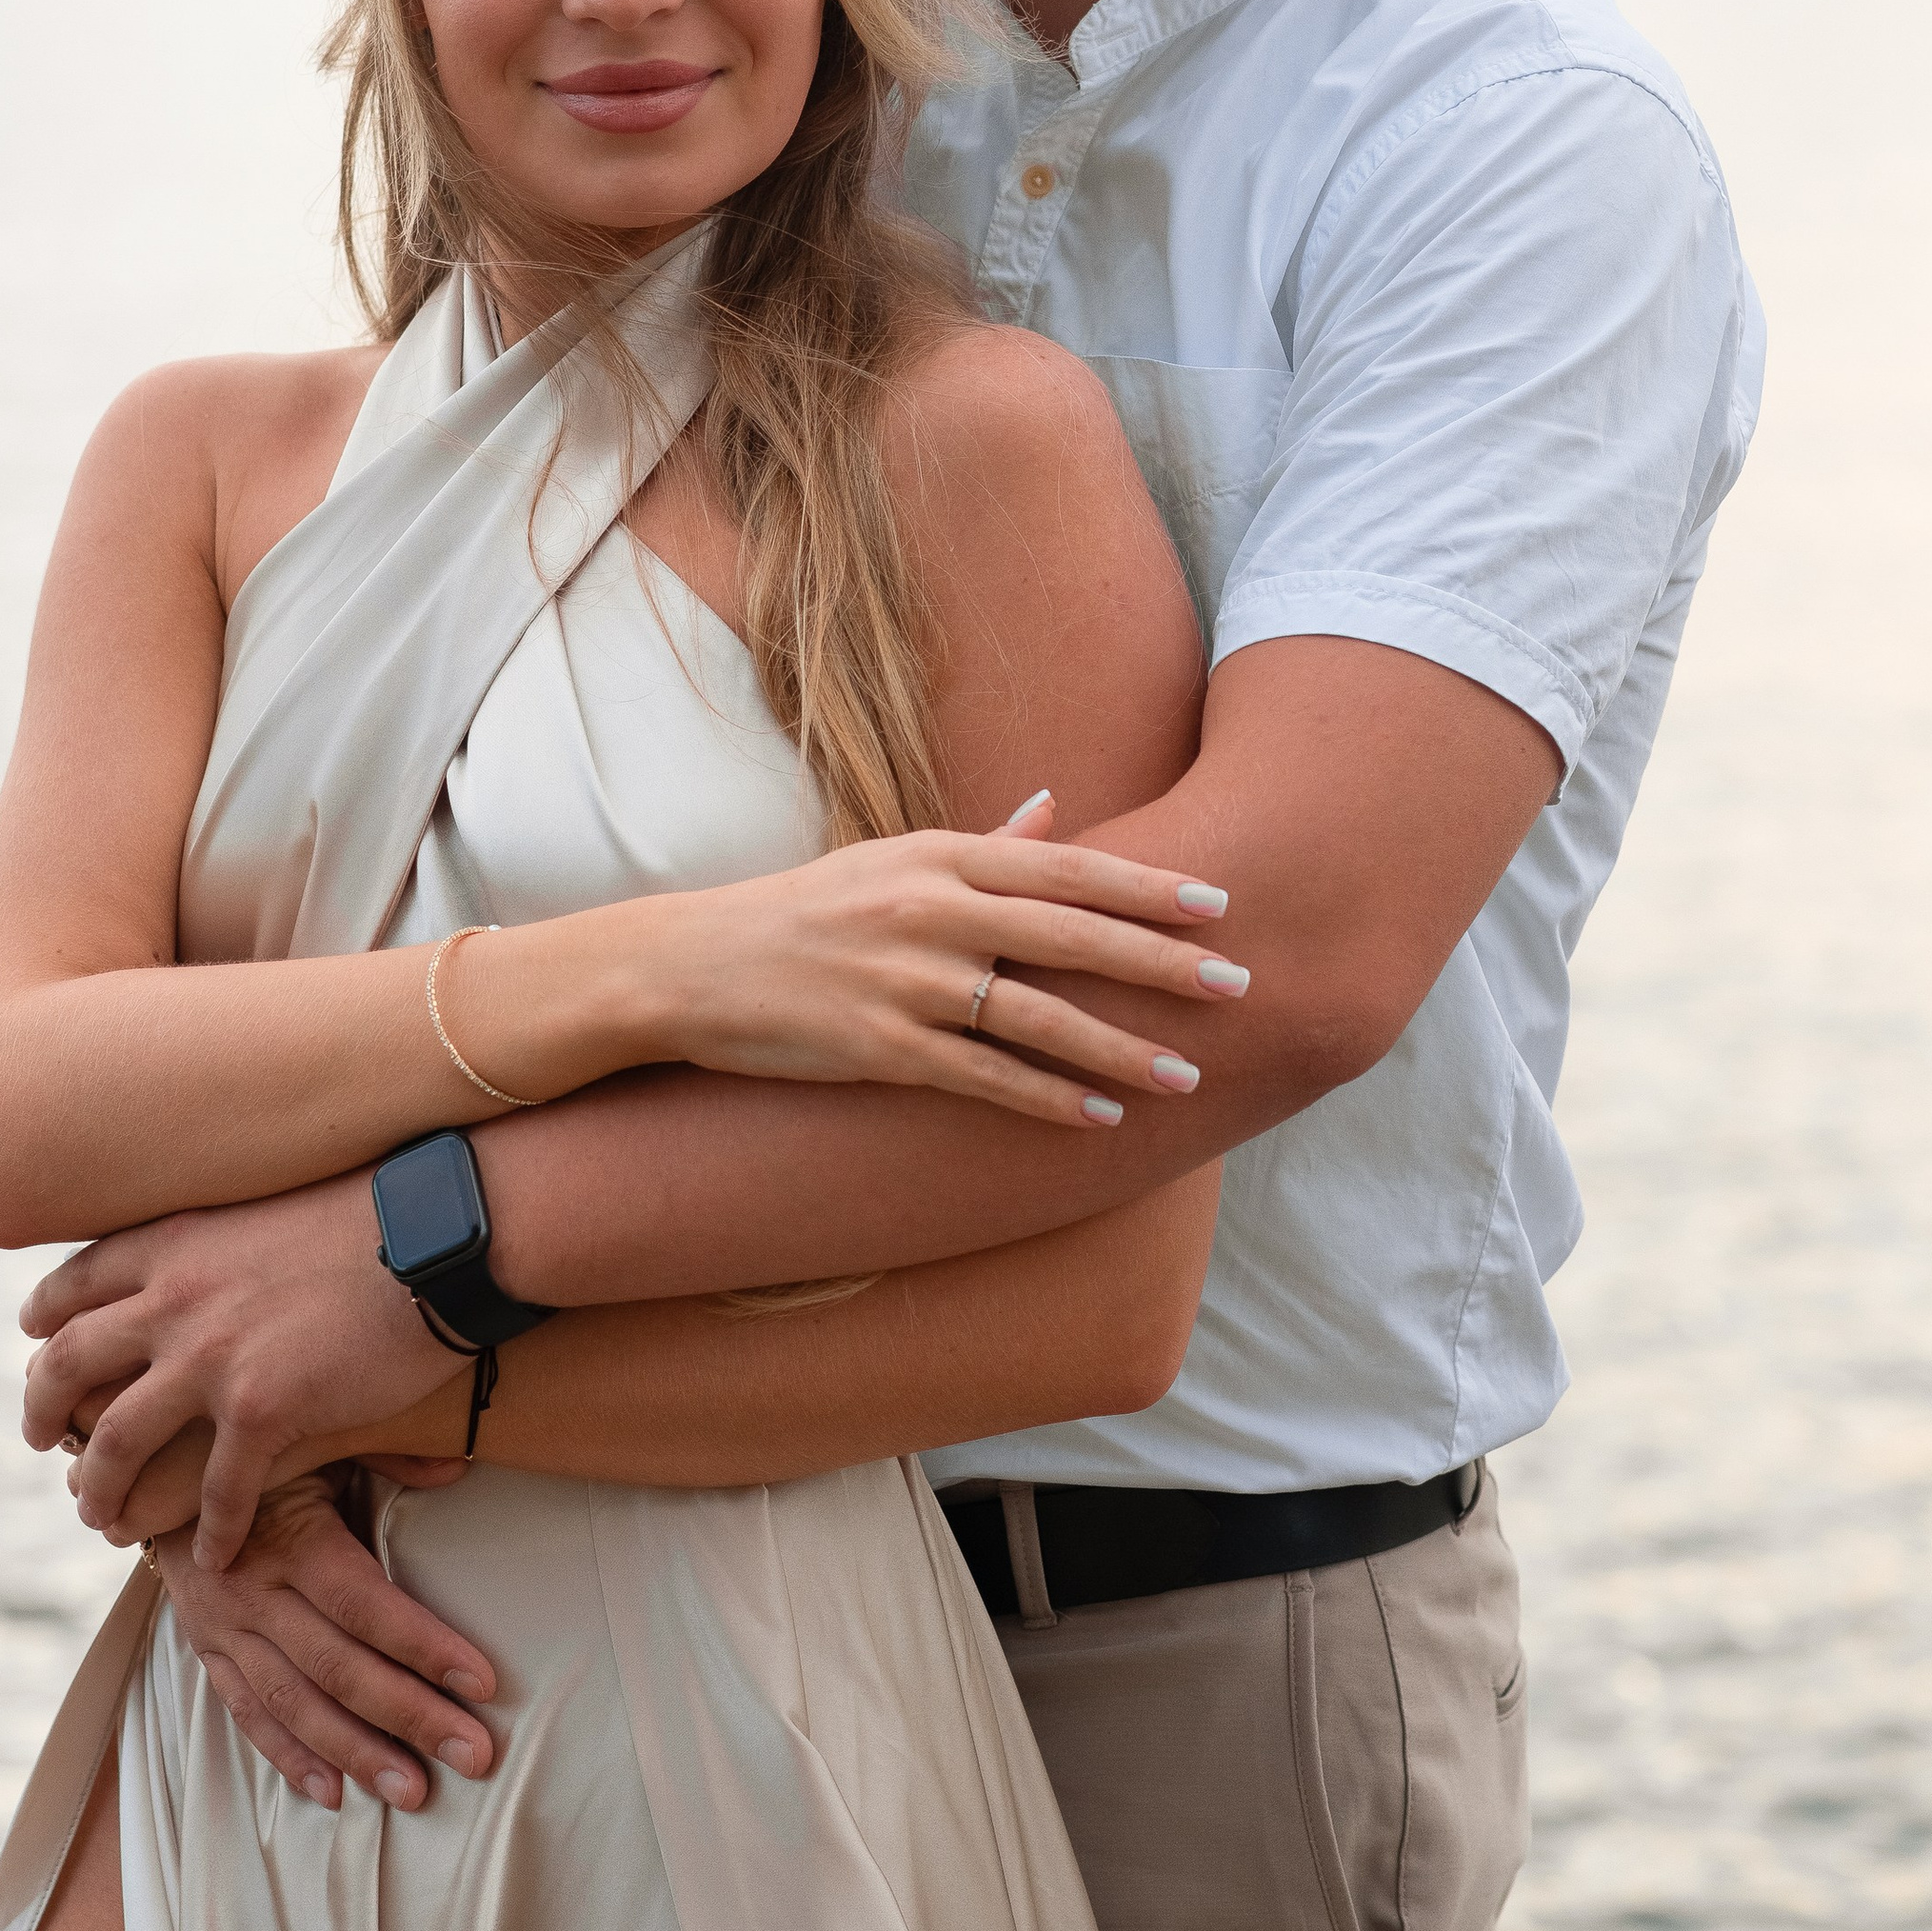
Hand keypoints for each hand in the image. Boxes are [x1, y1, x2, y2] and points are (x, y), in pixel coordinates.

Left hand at [20, 1173, 459, 1569]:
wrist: (438, 1234)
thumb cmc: (376, 1213)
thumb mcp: (266, 1205)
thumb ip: (220, 1241)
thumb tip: (212, 1258)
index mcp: (173, 1245)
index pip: (74, 1286)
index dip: (45, 1322)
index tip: (35, 1345)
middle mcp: (174, 1299)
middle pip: (67, 1366)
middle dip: (40, 1410)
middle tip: (40, 1440)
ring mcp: (212, 1359)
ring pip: (116, 1442)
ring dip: (99, 1489)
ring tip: (102, 1519)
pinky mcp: (264, 1411)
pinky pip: (216, 1491)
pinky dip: (209, 1531)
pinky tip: (214, 1557)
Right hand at [145, 1472, 498, 1811]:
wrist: (153, 1462)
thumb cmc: (263, 1448)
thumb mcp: (320, 1435)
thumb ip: (387, 1450)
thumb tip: (459, 1461)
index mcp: (291, 1537)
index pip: (364, 1604)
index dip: (423, 1645)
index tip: (482, 1683)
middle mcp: (253, 1592)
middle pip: (339, 1669)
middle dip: (410, 1717)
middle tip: (473, 1756)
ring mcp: (224, 1629)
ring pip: (294, 1705)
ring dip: (356, 1754)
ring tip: (413, 1792)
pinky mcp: (206, 1651)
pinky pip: (247, 1714)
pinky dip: (288, 1757)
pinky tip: (334, 1792)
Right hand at [611, 788, 1243, 1129]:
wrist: (694, 967)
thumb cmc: (804, 911)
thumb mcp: (891, 859)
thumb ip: (981, 843)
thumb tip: (1055, 812)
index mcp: (939, 858)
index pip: (1065, 869)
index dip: (1146, 887)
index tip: (1219, 904)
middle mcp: (929, 911)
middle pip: (1069, 937)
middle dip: (1160, 964)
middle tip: (1237, 985)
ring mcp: (906, 982)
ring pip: (1037, 1019)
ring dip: (1118, 1050)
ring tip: (1186, 1076)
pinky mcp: (880, 1048)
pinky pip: (982, 1078)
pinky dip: (1045, 1099)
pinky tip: (1098, 1118)